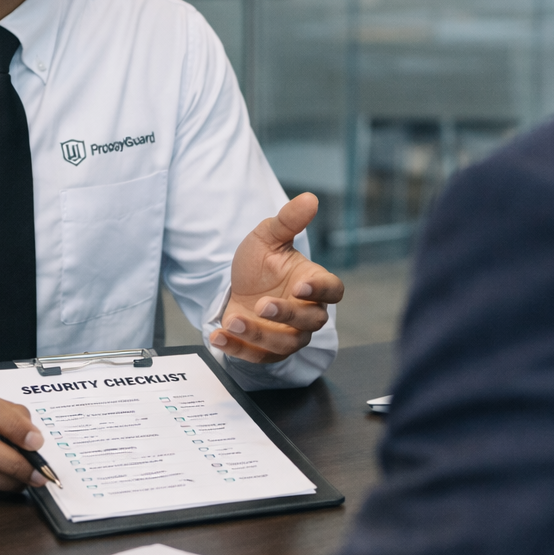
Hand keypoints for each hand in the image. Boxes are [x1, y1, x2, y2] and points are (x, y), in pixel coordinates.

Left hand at [213, 192, 344, 363]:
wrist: (234, 288)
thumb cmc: (259, 264)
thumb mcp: (267, 238)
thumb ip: (287, 221)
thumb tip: (309, 198)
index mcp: (314, 283)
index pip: (333, 290)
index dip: (322, 290)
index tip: (300, 285)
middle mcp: (307, 312)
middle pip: (311, 321)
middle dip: (287, 315)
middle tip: (262, 304)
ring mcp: (289, 334)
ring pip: (286, 343)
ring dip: (259, 334)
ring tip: (234, 320)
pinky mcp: (267, 351)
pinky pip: (258, 356)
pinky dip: (238, 349)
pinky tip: (219, 337)